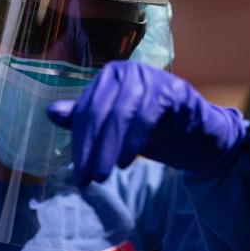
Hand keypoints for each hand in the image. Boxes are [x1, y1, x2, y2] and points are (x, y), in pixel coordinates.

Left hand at [47, 61, 245, 185]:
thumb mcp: (115, 129)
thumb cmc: (154, 130)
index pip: (87, 110)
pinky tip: (125, 162)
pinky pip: (147, 115)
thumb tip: (51, 112)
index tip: (77, 171)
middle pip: (101, 111)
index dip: (80, 142)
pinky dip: (133, 140)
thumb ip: (86, 120)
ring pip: (121, 114)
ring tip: (103, 175)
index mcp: (111, 77)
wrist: (199, 136)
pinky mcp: (174, 91)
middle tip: (86, 179)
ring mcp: (153, 78)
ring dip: (109, 148)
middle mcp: (129, 71)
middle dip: (91, 149)